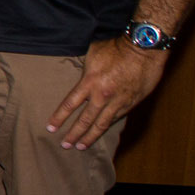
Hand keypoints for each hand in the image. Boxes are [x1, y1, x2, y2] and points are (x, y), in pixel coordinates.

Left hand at [46, 38, 165, 149]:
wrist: (144, 49)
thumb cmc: (116, 48)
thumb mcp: (92, 54)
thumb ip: (85, 70)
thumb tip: (81, 77)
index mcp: (90, 83)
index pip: (69, 105)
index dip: (59, 118)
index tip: (51, 128)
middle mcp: (103, 96)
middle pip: (85, 120)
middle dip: (74, 134)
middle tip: (65, 145)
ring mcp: (119, 101)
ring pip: (102, 124)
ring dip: (90, 136)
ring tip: (81, 146)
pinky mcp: (132, 103)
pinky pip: (117, 118)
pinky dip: (108, 126)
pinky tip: (102, 131)